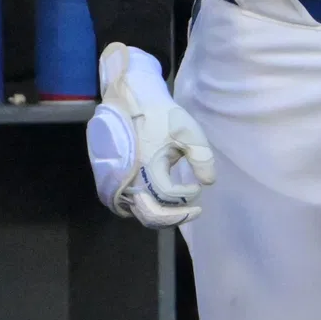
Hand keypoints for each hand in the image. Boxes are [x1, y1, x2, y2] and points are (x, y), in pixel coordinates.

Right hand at [86, 44, 214, 228]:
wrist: (132, 102)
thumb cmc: (162, 116)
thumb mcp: (189, 132)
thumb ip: (201, 158)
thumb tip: (208, 183)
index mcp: (145, 167)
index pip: (168, 194)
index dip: (187, 194)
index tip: (198, 188)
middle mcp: (127, 180)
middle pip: (150, 214)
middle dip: (174, 217)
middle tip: (195, 212)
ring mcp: (116, 183)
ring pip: (138, 212)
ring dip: (161, 215)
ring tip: (181, 209)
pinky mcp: (112, 182)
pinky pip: (128, 204)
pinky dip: (146, 208)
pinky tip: (163, 204)